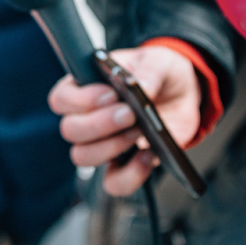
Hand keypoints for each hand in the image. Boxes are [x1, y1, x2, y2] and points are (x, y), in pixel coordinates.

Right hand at [48, 45, 201, 196]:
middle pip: (70, 130)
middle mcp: (88, 117)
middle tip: (129, 113)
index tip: (110, 94)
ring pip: (83, 157)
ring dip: (110, 147)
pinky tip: (148, 156)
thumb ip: (149, 70)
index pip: (61, 98)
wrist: (183, 96)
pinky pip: (113, 182)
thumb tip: (140, 87)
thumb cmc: (160, 73)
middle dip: (99, 124)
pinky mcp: (123, 164)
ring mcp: (103, 144)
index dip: (80, 100)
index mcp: (86, 87)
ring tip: (138, 132)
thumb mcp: (159, 61)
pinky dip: (130, 175)